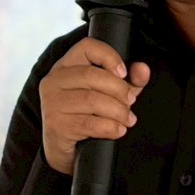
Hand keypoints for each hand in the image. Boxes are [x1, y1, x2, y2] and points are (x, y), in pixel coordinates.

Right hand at [38, 37, 149, 175]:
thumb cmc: (86, 115)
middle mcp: (54, 80)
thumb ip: (128, 81)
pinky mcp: (56, 125)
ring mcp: (52, 102)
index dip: (109, 56)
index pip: (87, 46)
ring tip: (127, 120)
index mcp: (66, 65)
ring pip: (92, 100)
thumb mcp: (109, 94)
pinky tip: (117, 131)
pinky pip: (89, 123)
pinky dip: (110, 127)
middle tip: (131, 102)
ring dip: (118, 111)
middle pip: (92, 75)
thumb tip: (143, 69)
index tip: (123, 73)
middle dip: (119, 90)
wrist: (63, 148)